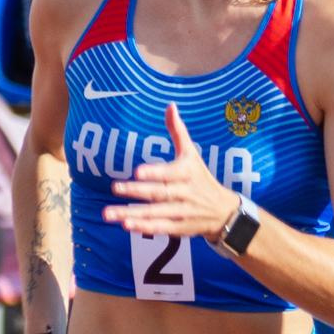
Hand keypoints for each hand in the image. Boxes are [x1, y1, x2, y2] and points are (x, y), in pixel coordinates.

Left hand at [106, 103, 234, 238]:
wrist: (224, 212)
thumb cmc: (201, 178)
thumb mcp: (192, 154)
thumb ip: (178, 131)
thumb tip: (170, 105)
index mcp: (187, 173)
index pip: (170, 173)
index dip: (154, 173)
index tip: (137, 172)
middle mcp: (185, 193)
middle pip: (159, 193)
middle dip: (137, 192)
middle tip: (115, 187)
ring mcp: (182, 212)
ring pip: (156, 214)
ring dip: (133, 214)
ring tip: (109, 214)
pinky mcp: (179, 228)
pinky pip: (160, 228)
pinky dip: (144, 228)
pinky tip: (127, 225)